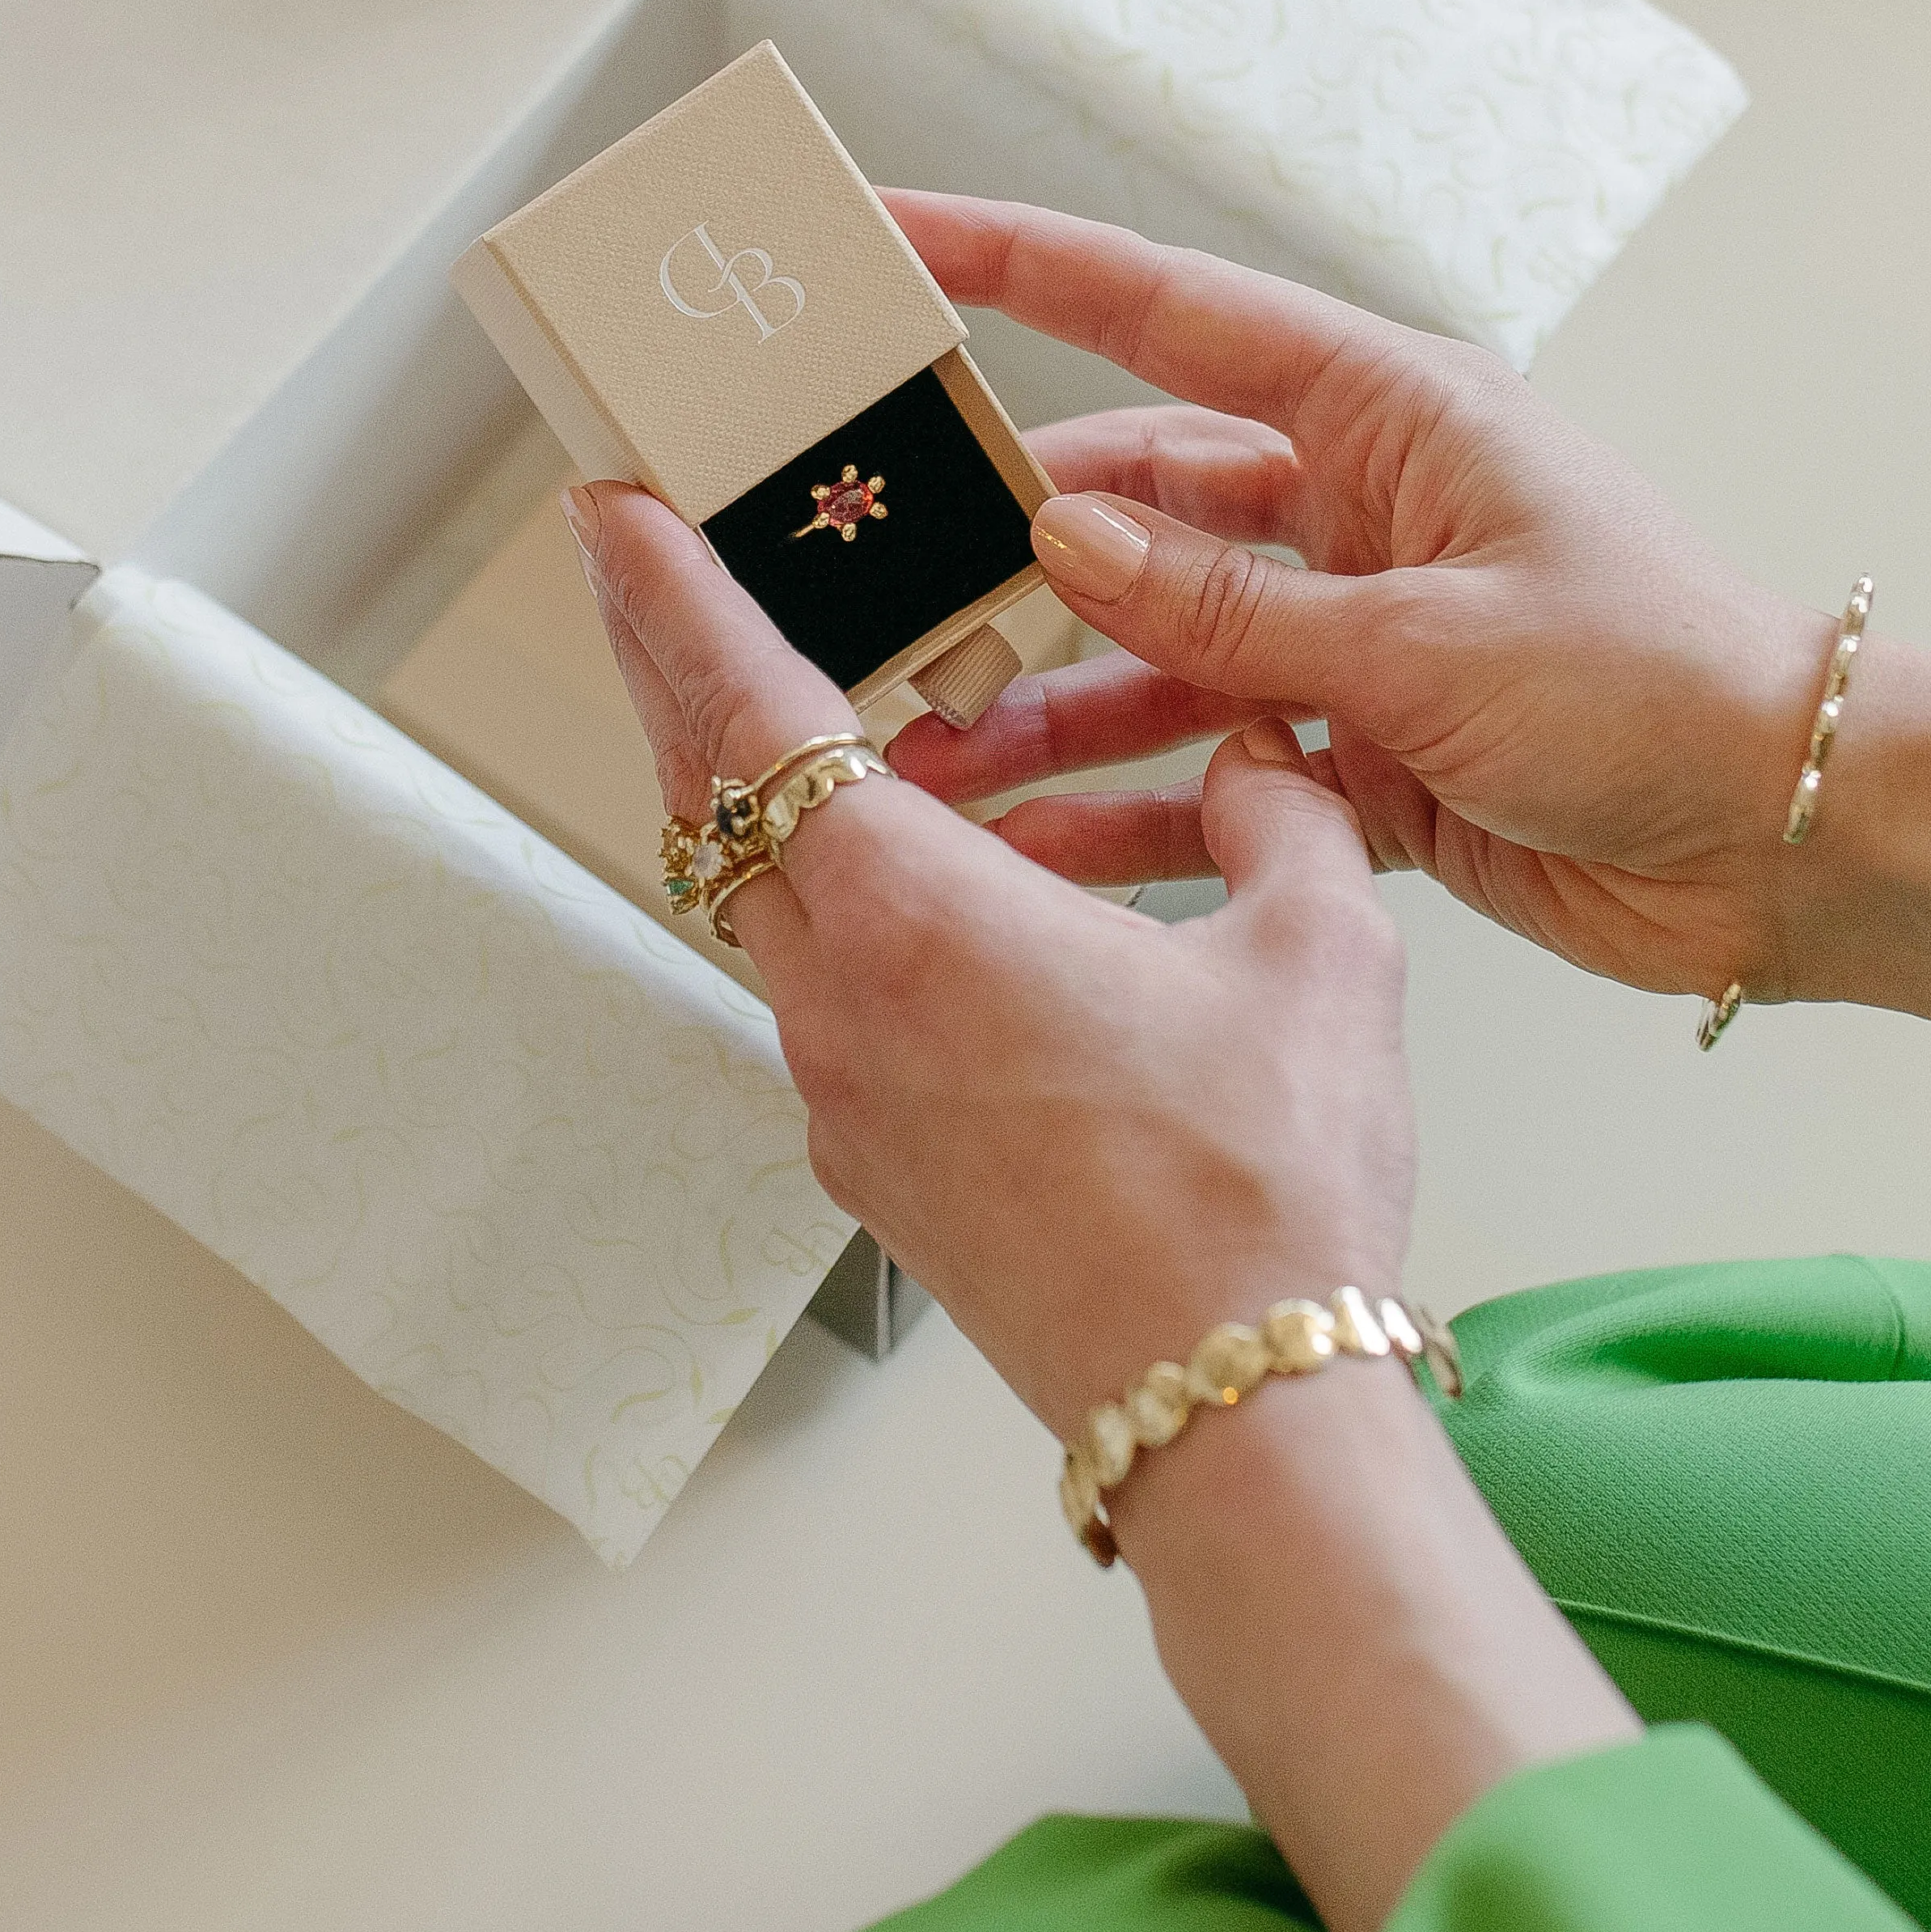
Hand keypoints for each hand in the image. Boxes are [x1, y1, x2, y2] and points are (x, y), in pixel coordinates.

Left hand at [560, 479, 1413, 1439]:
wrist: (1230, 1414)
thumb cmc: (1261, 1195)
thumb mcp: (1316, 956)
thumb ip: (1278, 820)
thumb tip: (1262, 768)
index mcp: (914, 917)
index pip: (748, 713)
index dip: (673, 600)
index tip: (614, 516)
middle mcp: (840, 1000)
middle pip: (711, 799)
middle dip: (675, 670)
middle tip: (651, 572)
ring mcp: (841, 1092)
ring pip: (759, 900)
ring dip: (762, 794)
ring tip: (808, 711)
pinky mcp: (872, 1161)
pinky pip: (820, 991)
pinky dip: (837, 907)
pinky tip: (927, 891)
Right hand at [883, 191, 1835, 1009]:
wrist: (1793, 841)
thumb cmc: (1658, 692)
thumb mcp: (1428, 644)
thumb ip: (1233, 606)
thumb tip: (1065, 547)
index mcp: (1386, 416)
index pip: (1162, 311)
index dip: (1017, 264)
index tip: (892, 233)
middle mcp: (1354, 507)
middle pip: (1132, 501)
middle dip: (1008, 550)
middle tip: (881, 582)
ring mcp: (1351, 628)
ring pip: (1153, 646)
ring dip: (1051, 699)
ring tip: (936, 749)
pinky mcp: (1358, 746)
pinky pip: (1207, 762)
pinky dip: (1131, 802)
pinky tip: (1036, 841)